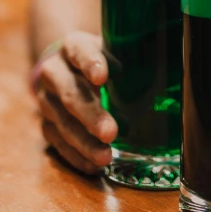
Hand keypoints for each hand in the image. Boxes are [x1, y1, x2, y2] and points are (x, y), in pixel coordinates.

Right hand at [35, 31, 116, 174]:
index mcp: (72, 46)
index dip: (90, 63)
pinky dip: (76, 155)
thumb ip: (130, 55)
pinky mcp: (46, 123)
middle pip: (70, 93)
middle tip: (111, 132)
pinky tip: (93, 165)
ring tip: (105, 156)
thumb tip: (164, 69)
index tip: (103, 76)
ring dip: (84, 142)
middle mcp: (54, 71)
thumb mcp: (114, 48)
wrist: (68, 67)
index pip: (79, 51)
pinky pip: (57, 142)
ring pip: (62, 122)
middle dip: (90, 114)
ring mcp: (46, 99)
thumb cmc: (104, 58)